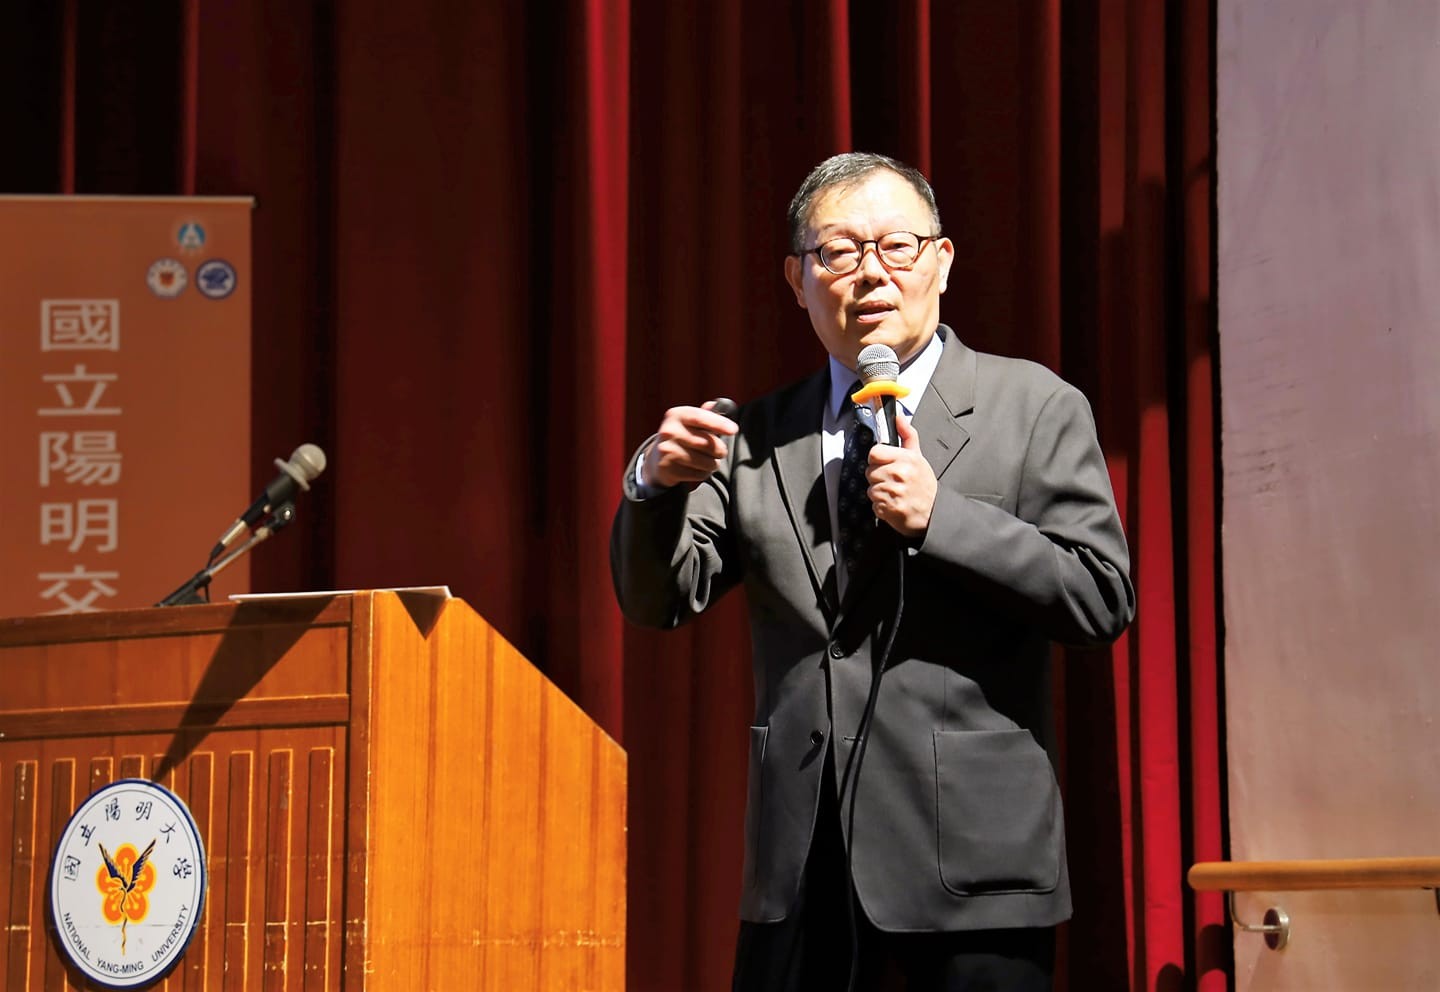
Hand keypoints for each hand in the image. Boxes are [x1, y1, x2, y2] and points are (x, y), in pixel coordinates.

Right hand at [641, 399, 738, 488]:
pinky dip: (704, 473)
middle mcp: (669, 431)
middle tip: (720, 451)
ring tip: (710, 461)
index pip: (700, 418)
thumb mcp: (690, 422)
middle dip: (720, 450)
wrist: (657, 459)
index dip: (719, 423)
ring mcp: (667, 451)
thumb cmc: (682, 437)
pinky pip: (698, 474)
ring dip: (713, 464)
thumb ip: (705, 414)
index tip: (734, 430)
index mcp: (676, 415)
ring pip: (705, 462)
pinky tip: (699, 469)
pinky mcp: (668, 469)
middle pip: (707, 443)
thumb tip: (718, 405)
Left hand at [867, 409, 934, 537]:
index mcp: (906, 459)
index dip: (877, 459)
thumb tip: (899, 417)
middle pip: (870, 471)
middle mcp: (899, 474)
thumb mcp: (918, 457)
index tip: (885, 464)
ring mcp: (894, 492)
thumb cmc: (924, 486)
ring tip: (895, 493)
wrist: (934, 513)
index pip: (874, 453)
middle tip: (893, 482)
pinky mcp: (889, 508)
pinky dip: (881, 506)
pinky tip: (894, 504)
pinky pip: (874, 504)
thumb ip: (907, 435)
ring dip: (880, 493)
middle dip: (879, 477)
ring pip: (871, 489)